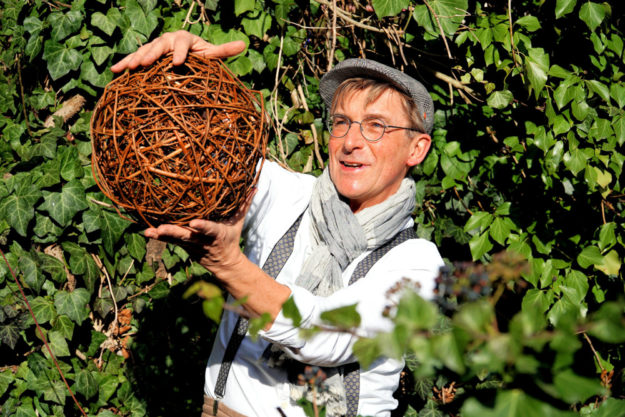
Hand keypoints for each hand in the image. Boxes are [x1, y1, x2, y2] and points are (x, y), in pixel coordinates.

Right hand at [111, 30, 245, 72]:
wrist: (185, 53)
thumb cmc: (199, 56)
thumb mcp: (211, 54)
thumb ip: (224, 51)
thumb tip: (244, 44)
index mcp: (184, 39)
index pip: (182, 44)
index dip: (180, 53)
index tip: (178, 63)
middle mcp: (167, 40)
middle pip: (159, 46)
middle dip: (152, 54)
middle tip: (147, 64)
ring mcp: (154, 47)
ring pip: (144, 52)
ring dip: (136, 59)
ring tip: (130, 68)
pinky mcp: (145, 55)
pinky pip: (134, 58)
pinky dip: (124, 64)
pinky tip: (115, 71)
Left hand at [143, 190, 254, 276]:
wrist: (224, 264)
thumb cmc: (230, 238)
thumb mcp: (238, 223)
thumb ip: (244, 204)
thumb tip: (254, 187)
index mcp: (217, 234)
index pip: (210, 230)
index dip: (202, 227)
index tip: (194, 223)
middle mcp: (202, 241)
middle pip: (187, 236)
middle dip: (174, 233)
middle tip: (162, 228)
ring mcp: (191, 245)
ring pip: (175, 239)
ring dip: (162, 235)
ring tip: (150, 231)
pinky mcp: (183, 246)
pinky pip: (169, 241)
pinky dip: (158, 236)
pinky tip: (146, 231)